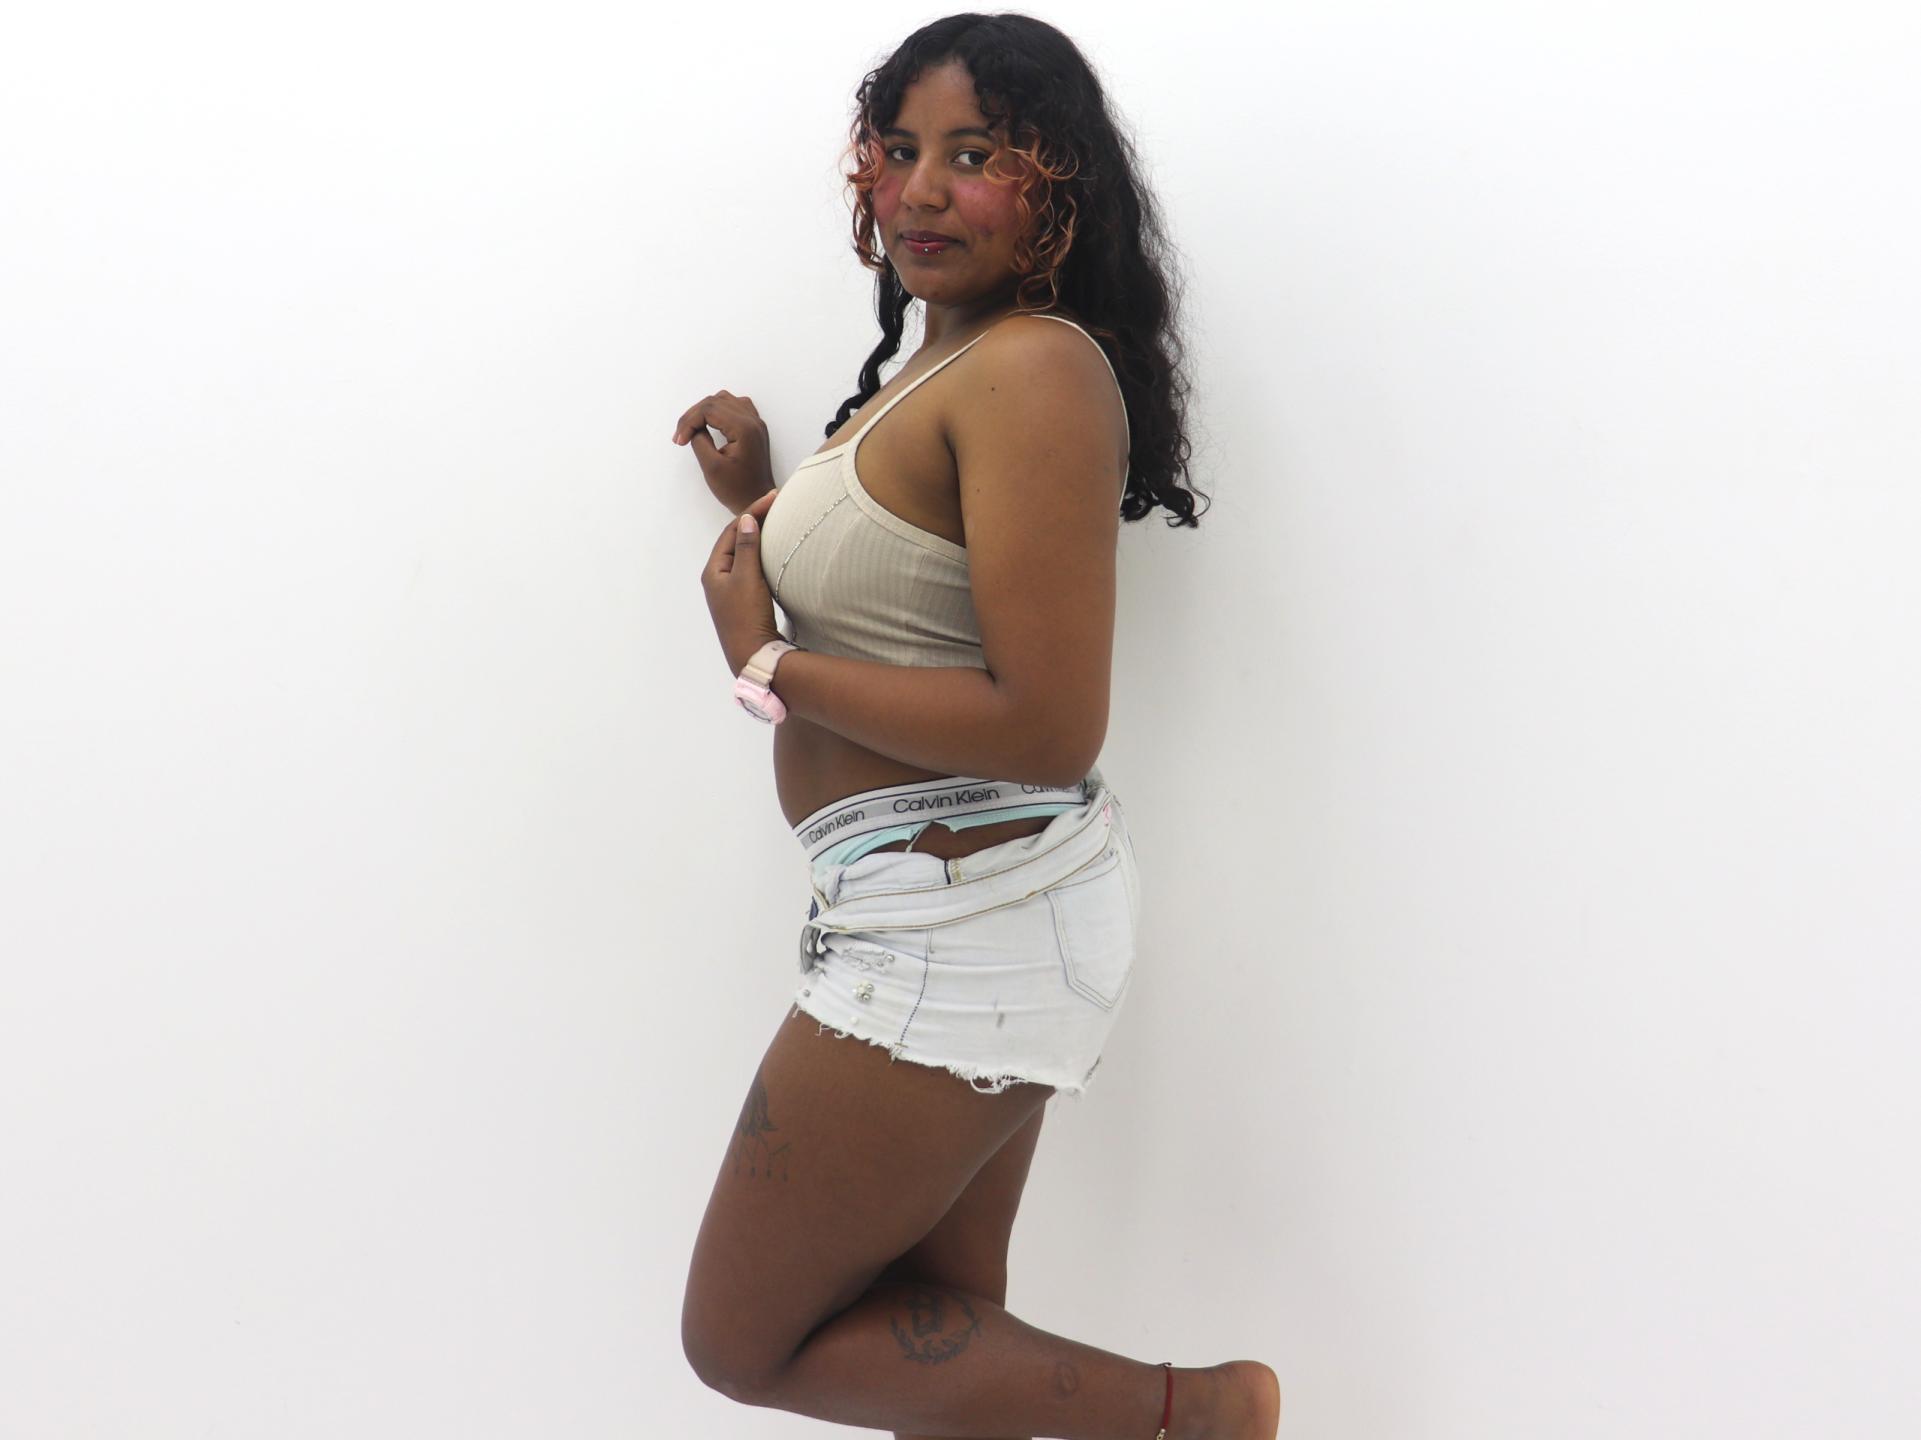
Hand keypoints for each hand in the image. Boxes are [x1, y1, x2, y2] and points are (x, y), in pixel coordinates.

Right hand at [671, 389, 773, 509]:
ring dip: (704, 411)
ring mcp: (756, 423)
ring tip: (691, 429)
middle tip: (680, 436)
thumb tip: (694, 428)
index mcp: (745, 429)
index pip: (709, 409)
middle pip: (715, 401)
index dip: (689, 421)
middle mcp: (753, 421)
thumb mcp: (712, 467)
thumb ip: (699, 441)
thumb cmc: (737, 490)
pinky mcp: (754, 428)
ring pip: (724, 400)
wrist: (759, 501)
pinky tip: (709, 422)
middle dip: (693, 416)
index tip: (679, 441)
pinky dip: (718, 410)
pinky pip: (734, 406)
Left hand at [702, 486, 783, 675]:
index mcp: (713, 570)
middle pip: (736, 541)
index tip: (773, 498)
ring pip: (744, 556)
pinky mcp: (744, 603)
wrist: (753, 656)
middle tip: (776, 505)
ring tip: (776, 523)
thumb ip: (746, 547)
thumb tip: (746, 519)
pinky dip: (762, 556)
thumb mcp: (747, 578)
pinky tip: (775, 555)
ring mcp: (730, 592)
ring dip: (758, 538)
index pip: (732, 530)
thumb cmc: (746, 617)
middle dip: (754, 521)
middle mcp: (718, 580)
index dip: (752, 512)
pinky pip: (751, 570)